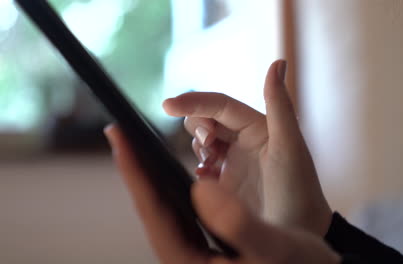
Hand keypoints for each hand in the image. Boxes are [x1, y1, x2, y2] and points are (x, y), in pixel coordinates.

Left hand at [105, 126, 340, 262]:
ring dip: (150, 176)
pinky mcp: (204, 247)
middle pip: (152, 208)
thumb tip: (199, 186)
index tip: (119, 136)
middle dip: (134, 169)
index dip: (134, 172)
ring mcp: (194, 253)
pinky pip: (179, 211)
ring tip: (138, 147)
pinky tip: (170, 171)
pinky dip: (171, 185)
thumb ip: (237, 222)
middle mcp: (186, 260)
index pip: (154, 211)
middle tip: (121, 133)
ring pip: (164, 209)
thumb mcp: (274, 246)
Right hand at [162, 60, 331, 235]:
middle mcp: (243, 139)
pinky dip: (197, 168)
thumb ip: (280, 106)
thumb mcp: (290, 147)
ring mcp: (232, 161)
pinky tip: (206, 179)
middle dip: (199, 126)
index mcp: (258, 126)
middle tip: (210, 149)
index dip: (194, 101)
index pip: (221, 104)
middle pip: (206, 118)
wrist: (298, 233)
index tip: (168, 105)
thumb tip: (278, 62)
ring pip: (200, 140)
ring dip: (199, 148)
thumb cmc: (299, 190)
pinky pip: (200, 165)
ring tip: (211, 167)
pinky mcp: (223, 183)